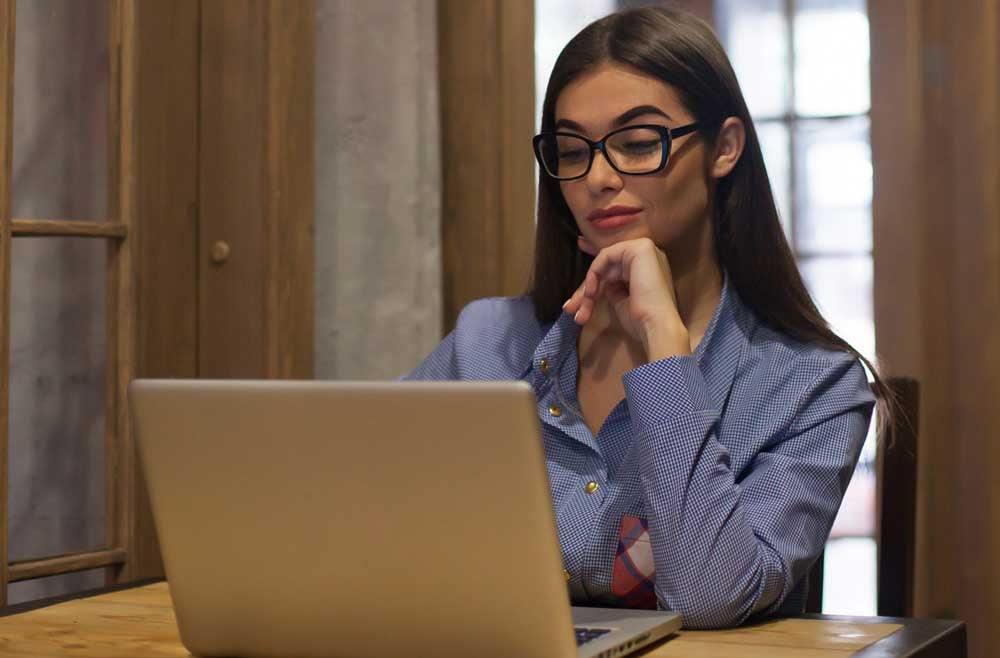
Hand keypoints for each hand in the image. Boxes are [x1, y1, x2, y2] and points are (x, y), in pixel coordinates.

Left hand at [563, 236, 690, 360]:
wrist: (657, 327)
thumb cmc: (642, 321)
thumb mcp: (622, 302)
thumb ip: (613, 289)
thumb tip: (602, 285)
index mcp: (648, 268)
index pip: (614, 268)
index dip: (593, 273)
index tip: (576, 284)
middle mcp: (649, 255)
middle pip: (607, 267)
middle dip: (585, 289)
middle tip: (570, 309)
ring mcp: (645, 248)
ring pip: (604, 263)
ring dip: (587, 286)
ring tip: (577, 308)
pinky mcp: (640, 248)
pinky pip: (605, 256)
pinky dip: (594, 273)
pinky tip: (591, 292)